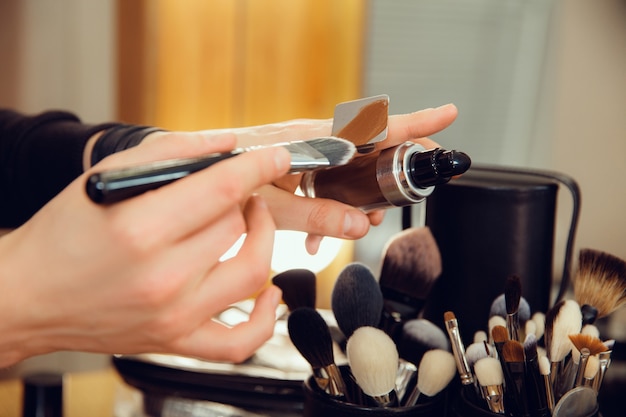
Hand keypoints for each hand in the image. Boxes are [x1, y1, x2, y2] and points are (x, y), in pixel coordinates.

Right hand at [0, 133, 287, 366]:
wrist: (28, 297)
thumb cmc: (62, 235)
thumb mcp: (103, 178)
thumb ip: (169, 152)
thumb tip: (227, 143)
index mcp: (139, 230)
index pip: (223, 189)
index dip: (258, 167)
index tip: (277, 157)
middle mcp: (161, 278)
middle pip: (237, 226)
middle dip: (244, 199)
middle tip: (234, 191)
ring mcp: (172, 316)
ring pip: (252, 271)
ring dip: (262, 240)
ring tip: (248, 224)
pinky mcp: (176, 340)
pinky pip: (240, 342)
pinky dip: (265, 318)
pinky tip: (268, 292)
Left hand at [204, 104, 457, 252]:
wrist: (179, 171)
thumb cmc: (215, 177)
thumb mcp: (270, 206)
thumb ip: (316, 216)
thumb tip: (361, 225)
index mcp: (308, 141)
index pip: (371, 130)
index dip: (413, 124)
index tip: (447, 115)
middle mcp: (309, 142)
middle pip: (367, 154)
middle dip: (387, 180)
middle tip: (393, 203)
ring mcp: (301, 154)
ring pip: (347, 174)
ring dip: (356, 202)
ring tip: (356, 224)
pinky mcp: (292, 167)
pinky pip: (324, 185)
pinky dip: (328, 210)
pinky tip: (315, 238)